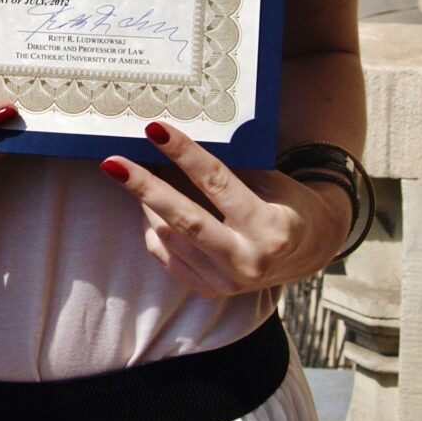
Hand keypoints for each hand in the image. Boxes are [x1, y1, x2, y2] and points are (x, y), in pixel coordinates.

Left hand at [100, 121, 351, 297]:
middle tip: (112, 163)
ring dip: (147, 202)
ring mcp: (227, 282)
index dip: (184, 154)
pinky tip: (154, 208)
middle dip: (144, 189)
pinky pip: (164, 254)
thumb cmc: (285, 202)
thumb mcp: (268, 179)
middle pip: (184, 220)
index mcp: (270, 228)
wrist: (309, 250)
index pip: (217, 183)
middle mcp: (249, 260)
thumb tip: (169, 142)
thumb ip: (226, 168)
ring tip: (137, 175)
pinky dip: (154, 227)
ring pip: (167, 236)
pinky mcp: (210, 290)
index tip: (154, 130)